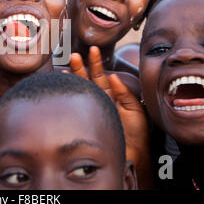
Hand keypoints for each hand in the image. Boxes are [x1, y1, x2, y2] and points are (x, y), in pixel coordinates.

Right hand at [69, 46, 151, 187]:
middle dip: (81, 67)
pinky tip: (66, 84)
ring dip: (75, 77)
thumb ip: (125, 93)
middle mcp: (100, 99)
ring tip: (68, 66)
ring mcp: (92, 108)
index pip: (101, 76)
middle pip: (87, 80)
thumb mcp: (136, 108)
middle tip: (75, 55)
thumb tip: (113, 77)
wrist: (134, 153)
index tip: (92, 50)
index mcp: (112, 95)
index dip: (96, 63)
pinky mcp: (88, 118)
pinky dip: (72, 93)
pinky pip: (79, 104)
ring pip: (81, 89)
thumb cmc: (138, 132)